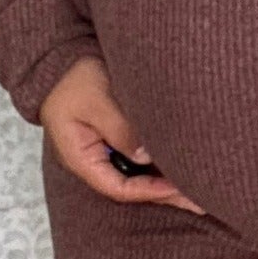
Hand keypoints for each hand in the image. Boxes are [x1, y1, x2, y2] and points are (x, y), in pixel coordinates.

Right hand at [39, 55, 206, 212]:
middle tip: (197, 200)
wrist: (60, 59)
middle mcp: (93, 161)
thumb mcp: (98, 101)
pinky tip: (179, 164)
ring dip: (163, 180)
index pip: (118, 187)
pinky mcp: (113, 138)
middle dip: (163, 193)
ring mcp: (103, 151)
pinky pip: (137, 158)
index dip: (149, 191)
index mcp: (81, 158)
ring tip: (196, 186)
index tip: (177, 189)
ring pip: (136, 174)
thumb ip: (120, 129)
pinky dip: (157, 163)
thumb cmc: (75, 78)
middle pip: (130, 187)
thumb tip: (145, 156)